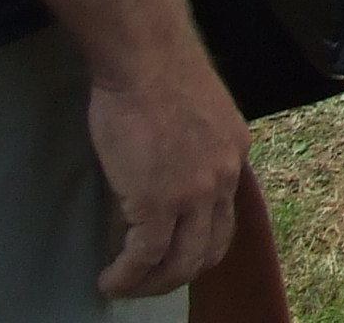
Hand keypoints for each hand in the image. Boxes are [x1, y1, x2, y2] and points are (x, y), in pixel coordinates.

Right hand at [86, 49, 248, 298]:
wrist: (147, 58)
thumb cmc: (159, 73)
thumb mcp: (197, 115)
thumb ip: (191, 149)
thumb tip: (165, 177)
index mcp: (234, 154)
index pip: (225, 215)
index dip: (199, 244)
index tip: (174, 255)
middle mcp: (224, 178)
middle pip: (208, 249)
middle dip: (177, 275)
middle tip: (148, 281)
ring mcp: (195, 194)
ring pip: (180, 262)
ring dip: (149, 283)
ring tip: (123, 285)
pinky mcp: (160, 202)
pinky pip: (144, 257)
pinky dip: (126, 276)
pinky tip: (109, 279)